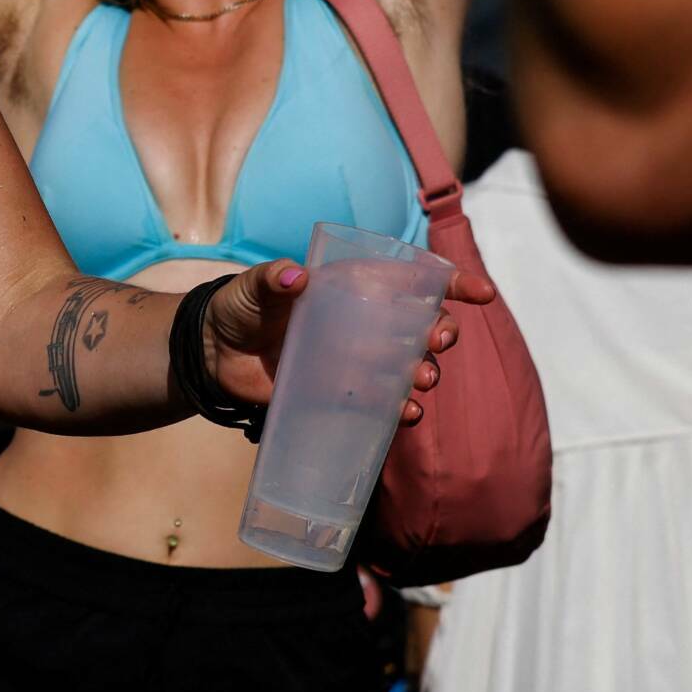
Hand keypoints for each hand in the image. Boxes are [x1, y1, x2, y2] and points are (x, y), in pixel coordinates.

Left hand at [206, 259, 494, 424]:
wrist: (211, 355)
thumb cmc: (237, 308)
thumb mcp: (251, 287)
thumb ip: (271, 280)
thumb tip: (294, 277)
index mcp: (352, 288)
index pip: (411, 280)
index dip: (451, 284)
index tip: (480, 294)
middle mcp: (364, 323)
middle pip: (421, 326)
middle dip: (442, 332)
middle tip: (437, 341)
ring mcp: (357, 361)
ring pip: (409, 367)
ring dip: (426, 373)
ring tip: (423, 381)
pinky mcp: (342, 395)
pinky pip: (383, 405)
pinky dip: (400, 410)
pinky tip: (406, 414)